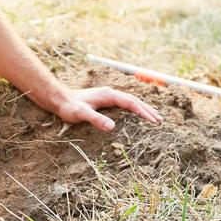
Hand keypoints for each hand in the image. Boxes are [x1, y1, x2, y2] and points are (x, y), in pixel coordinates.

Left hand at [50, 85, 164, 131]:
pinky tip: (137, 115)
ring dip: (143, 109)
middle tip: (160, 121)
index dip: (143, 112)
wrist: (59, 99)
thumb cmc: (69, 107)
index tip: (154, 122)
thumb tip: (112, 127)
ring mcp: (109, 96)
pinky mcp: (106, 100)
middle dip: (148, 110)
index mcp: (109, 95)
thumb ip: (96, 119)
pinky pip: (125, 104)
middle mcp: (111, 93)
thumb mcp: (81, 114)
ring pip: (131, 101)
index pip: (131, 103)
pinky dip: (135, 109)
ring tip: (155, 117)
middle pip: (134, 100)